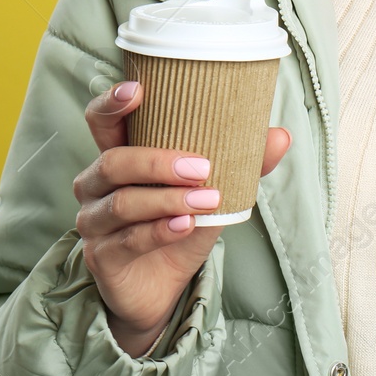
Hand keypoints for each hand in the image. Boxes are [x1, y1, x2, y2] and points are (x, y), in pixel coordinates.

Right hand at [72, 80, 290, 356]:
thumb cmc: (183, 223)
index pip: (101, 120)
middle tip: (203, 166)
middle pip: (113, 162)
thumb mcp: (215, 188)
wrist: (165, 285)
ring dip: (169, 199)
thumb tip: (281, 136)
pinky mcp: (101, 257)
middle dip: (158, 162)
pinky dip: (160, 230)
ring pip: (123, 203)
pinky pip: (127, 240)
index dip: (111, 102)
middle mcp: (97, 185)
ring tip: (208, 199)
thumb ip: (243, 162)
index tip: (138, 90)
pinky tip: (186, 225)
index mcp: (121, 155)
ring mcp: (94, 221)